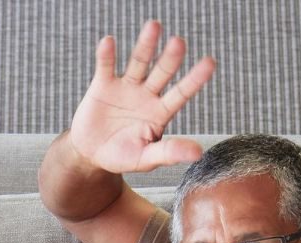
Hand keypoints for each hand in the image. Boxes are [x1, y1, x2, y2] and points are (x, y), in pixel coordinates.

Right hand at [66, 21, 213, 174]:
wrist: (90, 154)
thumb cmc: (121, 157)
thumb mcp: (145, 159)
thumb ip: (169, 152)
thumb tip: (198, 153)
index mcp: (160, 112)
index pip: (181, 93)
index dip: (195, 79)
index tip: (209, 63)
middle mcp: (147, 94)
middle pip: (162, 72)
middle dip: (170, 58)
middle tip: (179, 43)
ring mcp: (126, 86)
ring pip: (138, 62)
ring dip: (146, 45)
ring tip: (154, 26)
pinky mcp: (103, 84)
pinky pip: (106, 66)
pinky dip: (107, 54)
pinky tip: (109, 42)